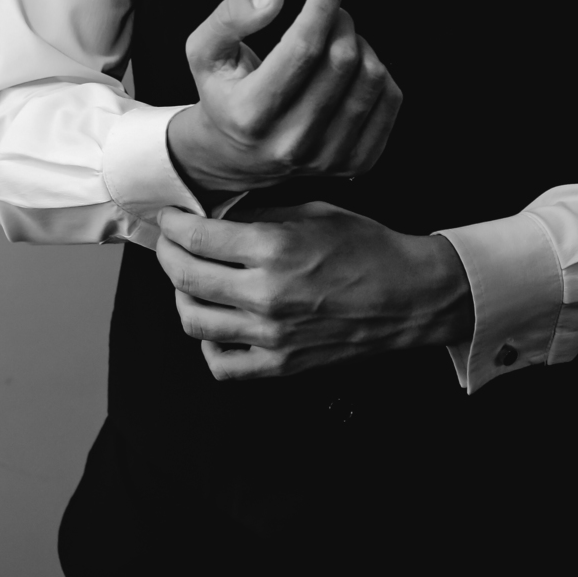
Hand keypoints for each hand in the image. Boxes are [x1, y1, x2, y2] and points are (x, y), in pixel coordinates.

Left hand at [156, 202, 474, 379]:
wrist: (410, 296)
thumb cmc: (369, 248)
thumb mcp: (314, 211)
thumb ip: (261, 213)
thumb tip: (218, 214)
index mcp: (274, 249)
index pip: (197, 237)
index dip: (172, 224)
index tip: (168, 217)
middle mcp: (266, 295)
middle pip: (185, 277)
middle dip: (167, 253)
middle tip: (169, 242)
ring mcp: (271, 335)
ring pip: (194, 322)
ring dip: (181, 296)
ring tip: (188, 280)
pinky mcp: (281, 364)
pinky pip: (222, 365)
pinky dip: (207, 345)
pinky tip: (216, 323)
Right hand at [166, 0, 401, 197]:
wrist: (238, 156)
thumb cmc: (225, 94)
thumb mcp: (205, 52)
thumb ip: (230, 17)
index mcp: (251, 114)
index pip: (302, 50)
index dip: (321, 9)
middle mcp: (291, 141)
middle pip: (341, 60)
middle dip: (341, 22)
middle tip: (333, 14)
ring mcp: (327, 157)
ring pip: (371, 78)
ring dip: (361, 45)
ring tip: (341, 42)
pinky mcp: (358, 162)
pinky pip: (391, 99)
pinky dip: (379, 72)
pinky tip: (355, 70)